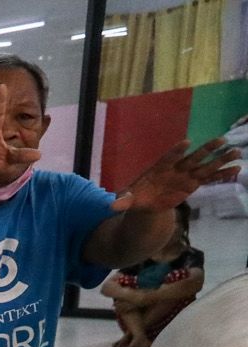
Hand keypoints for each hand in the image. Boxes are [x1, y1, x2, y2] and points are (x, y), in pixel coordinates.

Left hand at [112, 137, 240, 213]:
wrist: (148, 201)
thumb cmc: (137, 196)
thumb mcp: (129, 199)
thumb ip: (123, 201)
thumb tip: (112, 205)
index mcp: (160, 168)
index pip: (169, 157)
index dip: (177, 151)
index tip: (186, 143)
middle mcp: (176, 168)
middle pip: (192, 157)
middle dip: (206, 149)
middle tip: (220, 140)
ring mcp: (187, 175)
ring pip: (206, 165)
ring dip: (221, 159)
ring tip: (237, 151)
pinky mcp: (194, 183)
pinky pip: (210, 178)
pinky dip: (223, 174)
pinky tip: (237, 168)